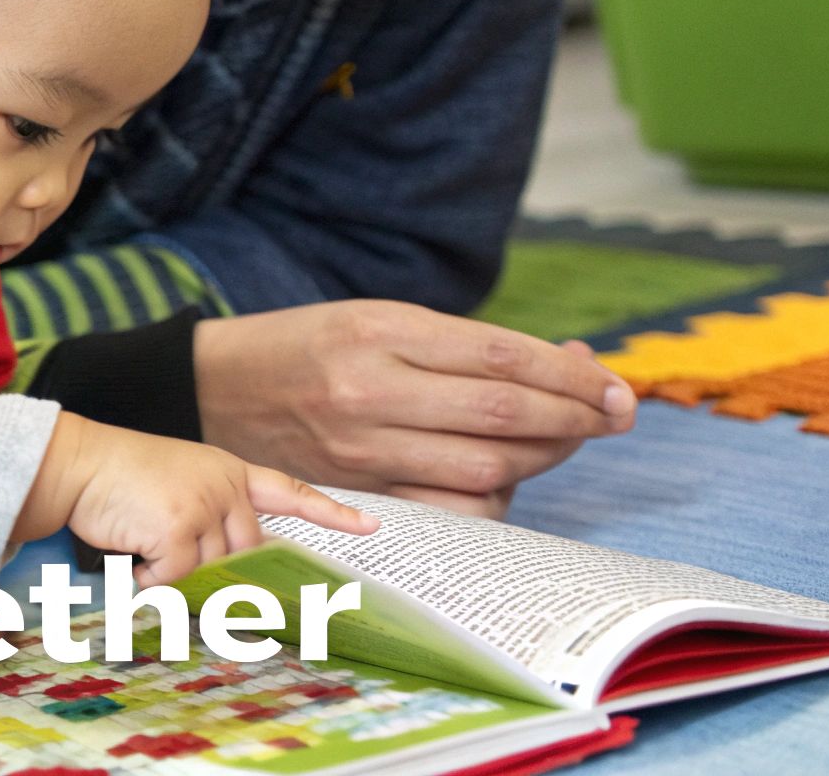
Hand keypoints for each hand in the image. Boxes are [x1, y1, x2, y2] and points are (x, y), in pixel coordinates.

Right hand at [14, 414, 378, 587]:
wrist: (76, 463)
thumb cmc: (118, 478)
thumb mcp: (177, 484)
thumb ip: (209, 516)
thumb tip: (231, 573)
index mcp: (229, 472)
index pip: (290, 492)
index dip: (331, 513)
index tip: (371, 527)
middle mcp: (225, 486)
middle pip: (247, 554)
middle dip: (215, 573)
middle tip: (173, 568)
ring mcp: (205, 505)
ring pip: (212, 571)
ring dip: (176, 578)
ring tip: (142, 554)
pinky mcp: (180, 527)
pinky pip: (178, 580)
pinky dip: (153, 582)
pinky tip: (134, 562)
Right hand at [191, 300, 635, 517]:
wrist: (212, 390)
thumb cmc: (309, 346)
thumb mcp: (380, 318)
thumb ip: (467, 345)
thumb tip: (570, 360)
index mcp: (380, 330)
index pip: (503, 357)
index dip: (572, 375)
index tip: (614, 384)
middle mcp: (371, 391)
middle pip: (504, 415)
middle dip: (576, 417)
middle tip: (615, 414)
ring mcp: (362, 449)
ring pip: (485, 467)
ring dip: (546, 456)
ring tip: (571, 438)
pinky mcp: (356, 490)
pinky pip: (448, 509)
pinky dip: (494, 498)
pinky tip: (510, 477)